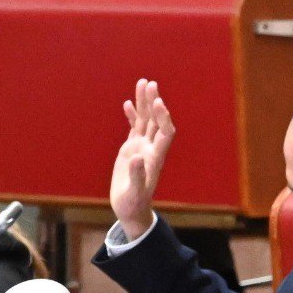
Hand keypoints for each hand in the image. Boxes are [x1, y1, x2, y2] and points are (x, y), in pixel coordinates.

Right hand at [110, 79, 175, 237]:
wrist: (131, 209)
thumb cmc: (133, 204)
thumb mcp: (134, 193)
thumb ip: (137, 175)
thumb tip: (136, 157)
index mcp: (155, 158)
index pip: (164, 132)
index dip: (163, 117)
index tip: (157, 103)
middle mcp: (151, 149)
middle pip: (156, 121)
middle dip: (154, 102)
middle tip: (150, 83)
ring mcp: (142, 147)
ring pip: (146, 121)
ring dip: (145, 103)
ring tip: (143, 83)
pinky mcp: (132, 149)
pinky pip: (135, 128)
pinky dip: (133, 116)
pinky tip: (128, 103)